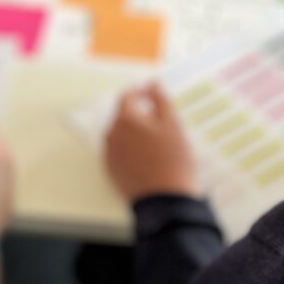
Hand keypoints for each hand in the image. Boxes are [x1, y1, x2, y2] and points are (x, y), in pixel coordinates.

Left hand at [104, 83, 199, 201]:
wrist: (166, 199)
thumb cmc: (173, 160)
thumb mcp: (172, 124)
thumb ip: (160, 99)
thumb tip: (152, 84)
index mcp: (125, 120)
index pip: (127, 96)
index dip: (141, 92)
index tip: (152, 95)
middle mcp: (112, 135)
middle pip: (123, 116)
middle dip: (140, 115)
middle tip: (162, 124)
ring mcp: (110, 154)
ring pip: (121, 134)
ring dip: (135, 133)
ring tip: (157, 143)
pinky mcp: (112, 170)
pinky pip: (119, 152)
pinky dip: (131, 149)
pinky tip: (149, 158)